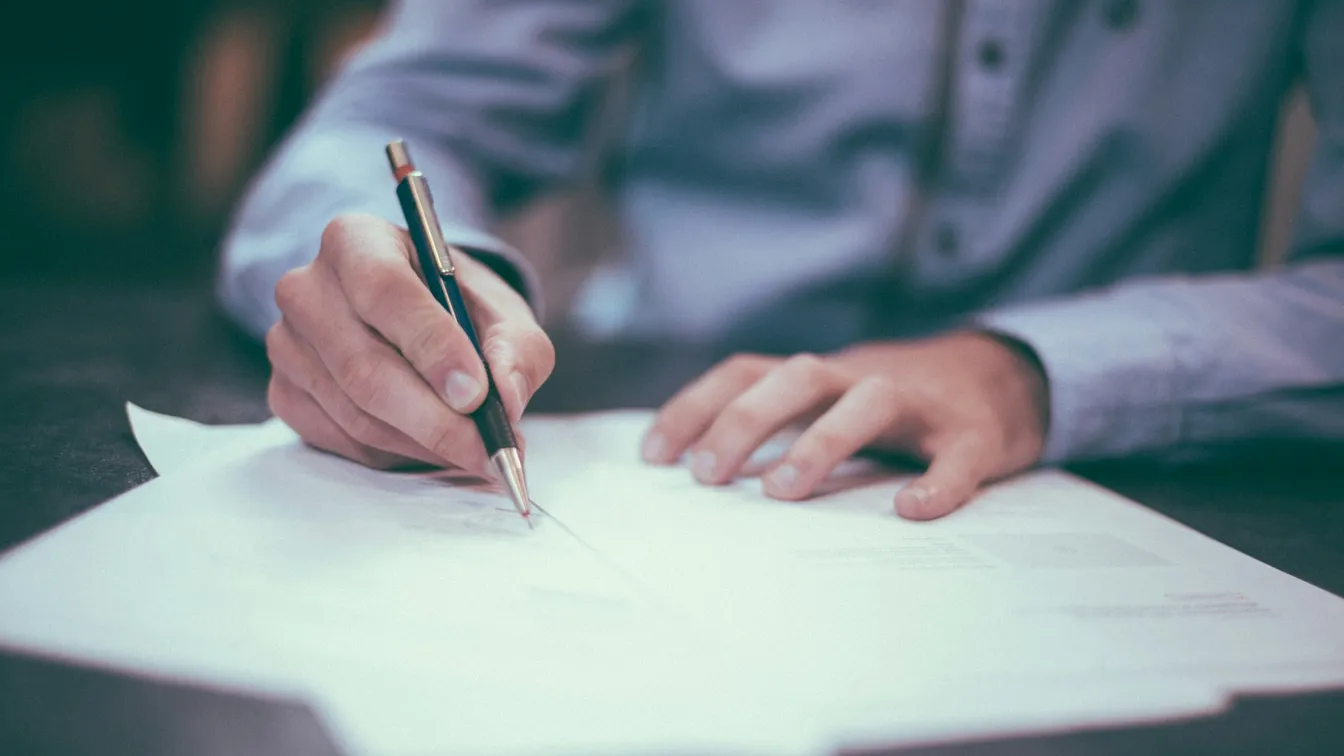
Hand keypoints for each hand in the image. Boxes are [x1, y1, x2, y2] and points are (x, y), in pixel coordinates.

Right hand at [265, 213, 553, 471]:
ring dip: (423, 443)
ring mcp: (287, 344)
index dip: (431, 346)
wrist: (415, 319)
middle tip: (487, 449)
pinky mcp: (284, 392)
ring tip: (475, 452)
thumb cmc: (458, 307)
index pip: (384, 290)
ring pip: (356, 412)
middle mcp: (307, 288)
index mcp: (356, 240)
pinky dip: (396, 454)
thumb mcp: (503, 313)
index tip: (476, 393)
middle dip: (435, 419)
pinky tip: (433, 447)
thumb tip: (507, 398)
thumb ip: (516, 349)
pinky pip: (342, 439)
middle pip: (364, 366)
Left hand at [641, 333, 1048, 518]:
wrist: (1004, 377)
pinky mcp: (974, 434)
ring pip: (869, 402)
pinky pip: (956, 455)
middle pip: (797, 377)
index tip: (654, 456)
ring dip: (821, 441)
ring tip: (782, 491)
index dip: (696, 406)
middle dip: (745, 421)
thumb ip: (777, 426)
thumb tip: (698, 473)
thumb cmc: (894, 405)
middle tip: (707, 476)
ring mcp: (920, 403)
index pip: (746, 373)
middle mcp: (861, 377)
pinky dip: (937, 481)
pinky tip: (912, 510)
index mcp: (819, 376)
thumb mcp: (829, 402)